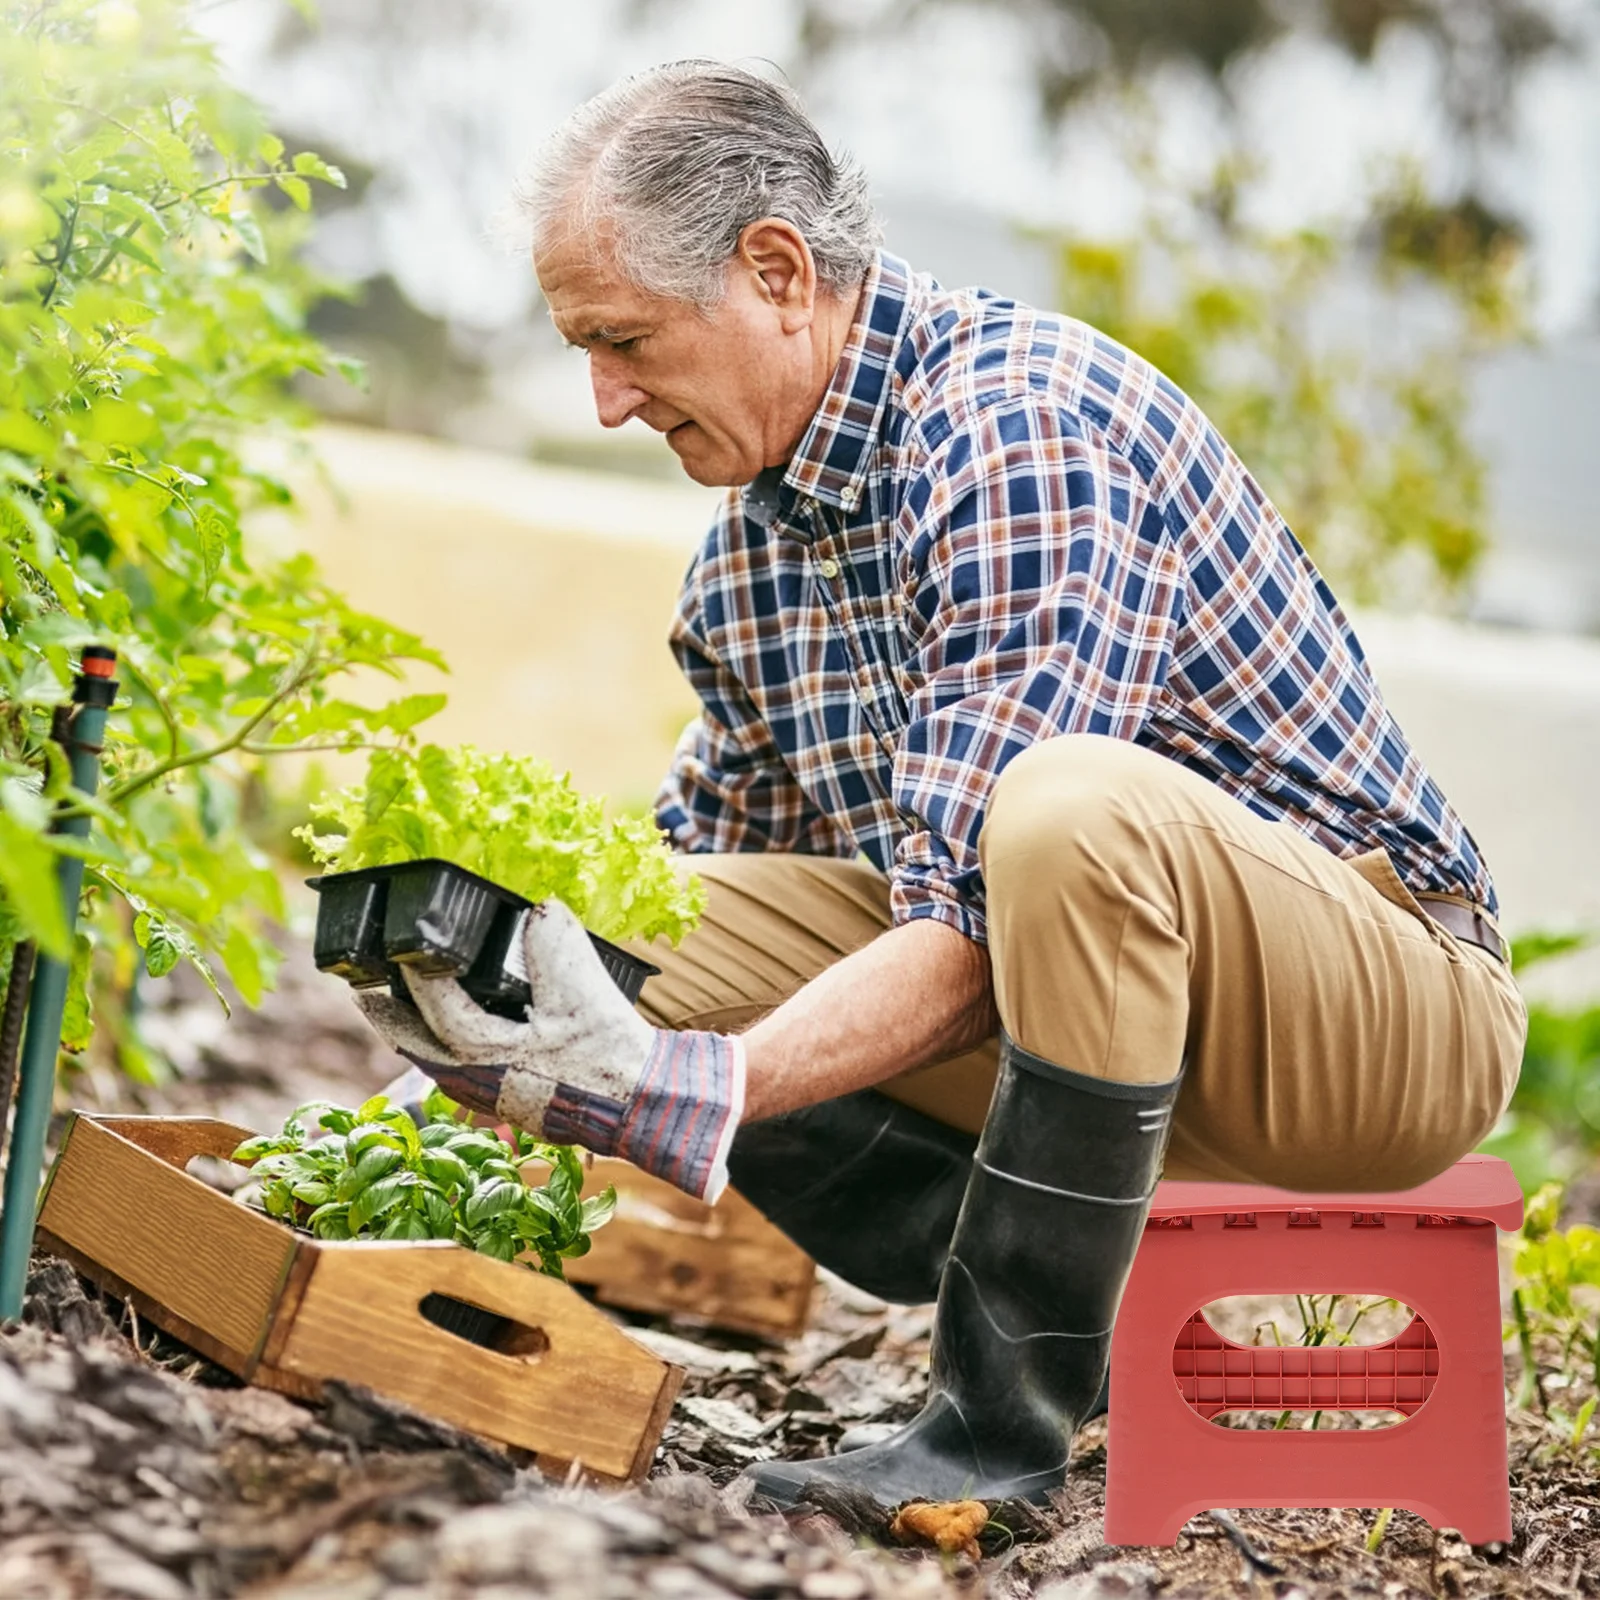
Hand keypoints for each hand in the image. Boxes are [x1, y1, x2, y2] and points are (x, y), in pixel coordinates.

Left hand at [355, 898, 743, 1200]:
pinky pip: (463, 1078)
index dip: (413, 973)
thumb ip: (555, 944)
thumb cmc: (609, 1054)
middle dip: (388, 1018)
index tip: (398, 946)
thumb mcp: (583, 990)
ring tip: (401, 1014)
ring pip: (438, 1066)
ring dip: (416, 1037)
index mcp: (487, 1052)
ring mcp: (495, 1098)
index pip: (434, 1006)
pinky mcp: (514, 1105)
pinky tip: (457, 1044)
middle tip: (363, 993)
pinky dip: (448, 1055)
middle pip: (418, 1048)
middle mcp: (480, 1081)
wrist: (641, 1105)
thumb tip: (540, 910)